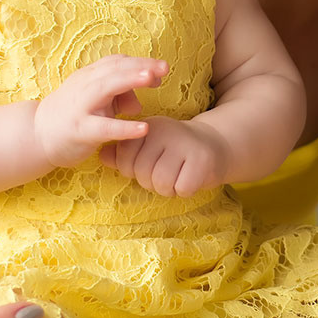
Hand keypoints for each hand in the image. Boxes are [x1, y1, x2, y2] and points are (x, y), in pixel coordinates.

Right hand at [33, 55, 165, 167]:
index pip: (117, 62)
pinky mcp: (79, 130)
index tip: (161, 68)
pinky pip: (104, 127)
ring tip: (151, 80)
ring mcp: (80, 106)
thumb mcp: (97, 103)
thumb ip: (119, 97)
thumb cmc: (72, 116)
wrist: (36, 136)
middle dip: (140, 66)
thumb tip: (139, 101)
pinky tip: (143, 128)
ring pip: (105, 88)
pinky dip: (124, 127)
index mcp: (89, 76)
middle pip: (114, 69)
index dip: (139, 63)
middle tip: (164, 68)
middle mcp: (84, 85)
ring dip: (129, 81)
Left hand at [99, 117, 228, 196]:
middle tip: (166, 172)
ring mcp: (186, 144)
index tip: (148, 163)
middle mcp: (166, 131)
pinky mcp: (202, 160)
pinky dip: (184, 190)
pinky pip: (182, 189)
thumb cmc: (174, 152)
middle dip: (151, 181)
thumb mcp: (148, 149)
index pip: (124, 157)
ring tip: (177, 176)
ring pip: (161, 183)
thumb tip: (102, 155)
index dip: (132, 169)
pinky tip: (190, 178)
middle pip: (142, 173)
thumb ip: (124, 154)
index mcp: (149, 127)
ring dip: (168, 188)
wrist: (215, 146)